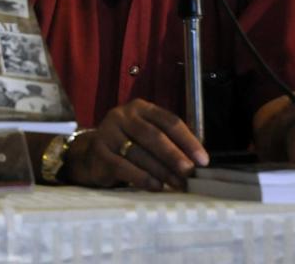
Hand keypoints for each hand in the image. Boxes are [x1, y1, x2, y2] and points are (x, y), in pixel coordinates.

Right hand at [66, 98, 208, 190]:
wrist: (92, 155)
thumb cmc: (129, 145)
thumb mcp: (147, 135)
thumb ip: (170, 141)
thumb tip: (198, 161)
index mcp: (140, 108)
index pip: (169, 121)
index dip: (188, 140)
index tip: (203, 160)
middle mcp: (122, 116)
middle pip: (153, 135)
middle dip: (174, 155)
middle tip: (189, 172)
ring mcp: (108, 133)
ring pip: (139, 152)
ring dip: (161, 171)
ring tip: (177, 184)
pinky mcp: (99, 152)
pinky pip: (123, 166)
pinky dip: (142, 178)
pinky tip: (156, 187)